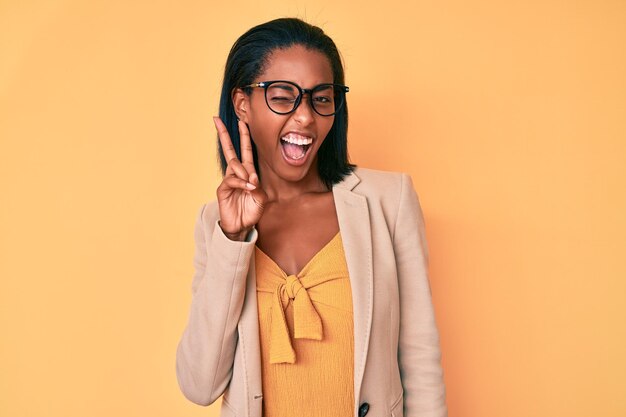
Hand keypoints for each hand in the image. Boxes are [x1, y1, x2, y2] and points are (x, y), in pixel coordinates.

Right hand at [213, 117, 266, 240]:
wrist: (241, 227)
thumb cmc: (251, 211)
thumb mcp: (261, 198)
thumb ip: (258, 187)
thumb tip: (251, 178)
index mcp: (247, 173)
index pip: (245, 151)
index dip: (243, 136)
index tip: (241, 122)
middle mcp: (237, 173)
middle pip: (230, 150)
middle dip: (224, 134)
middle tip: (217, 119)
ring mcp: (229, 180)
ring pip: (234, 165)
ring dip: (244, 172)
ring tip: (251, 184)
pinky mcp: (222, 189)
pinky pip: (231, 180)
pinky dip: (240, 182)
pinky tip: (247, 188)